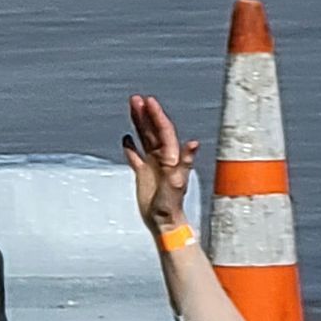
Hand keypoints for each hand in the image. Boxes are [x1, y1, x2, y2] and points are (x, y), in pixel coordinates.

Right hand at [122, 94, 199, 235]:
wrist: (164, 222)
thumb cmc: (172, 204)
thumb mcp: (177, 182)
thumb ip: (185, 161)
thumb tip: (194, 142)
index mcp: (171, 156)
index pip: (163, 130)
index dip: (156, 115)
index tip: (149, 101)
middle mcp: (162, 157)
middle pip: (153, 130)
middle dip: (145, 114)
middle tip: (136, 99)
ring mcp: (152, 164)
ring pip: (144, 138)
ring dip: (138, 123)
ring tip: (131, 107)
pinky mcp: (143, 174)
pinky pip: (136, 156)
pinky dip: (131, 146)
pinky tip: (126, 139)